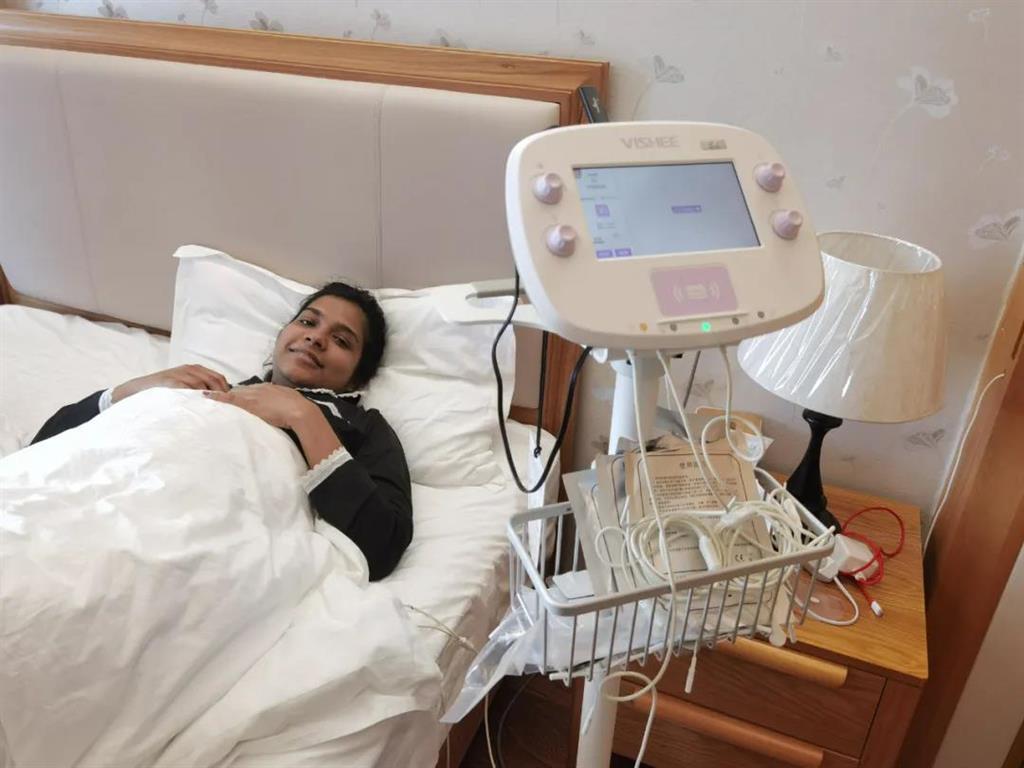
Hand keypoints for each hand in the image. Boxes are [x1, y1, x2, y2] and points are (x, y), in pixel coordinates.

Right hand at [112, 364, 229, 403]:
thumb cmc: (165, 390)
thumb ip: (199, 390)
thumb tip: (218, 401)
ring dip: (207, 396)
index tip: (229, 402)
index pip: (218, 377)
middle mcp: (189, 369)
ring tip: (212, 408)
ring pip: (200, 384)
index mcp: (195, 369)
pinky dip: (192, 396)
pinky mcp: (168, 380)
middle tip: (224, 407)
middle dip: (220, 393)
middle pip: (212, 379)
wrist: (139, 389)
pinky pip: (184, 388)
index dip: (225, 389)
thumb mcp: (184, 387)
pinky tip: (195, 405)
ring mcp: (178, 373)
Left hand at [203, 383, 315, 429]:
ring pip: (234, 393)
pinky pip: (229, 398)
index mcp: (269, 388)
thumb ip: (281, 406)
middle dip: (230, 393)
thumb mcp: (289, 404)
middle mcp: (259, 388)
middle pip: (241, 390)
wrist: (299, 411)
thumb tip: (280, 413)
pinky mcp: (248, 402)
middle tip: (215, 395)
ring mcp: (253, 394)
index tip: (234, 396)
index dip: (242, 394)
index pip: (251, 390)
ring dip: (222, 395)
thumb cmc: (298, 411)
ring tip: (207, 396)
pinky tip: (206, 396)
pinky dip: (217, 397)